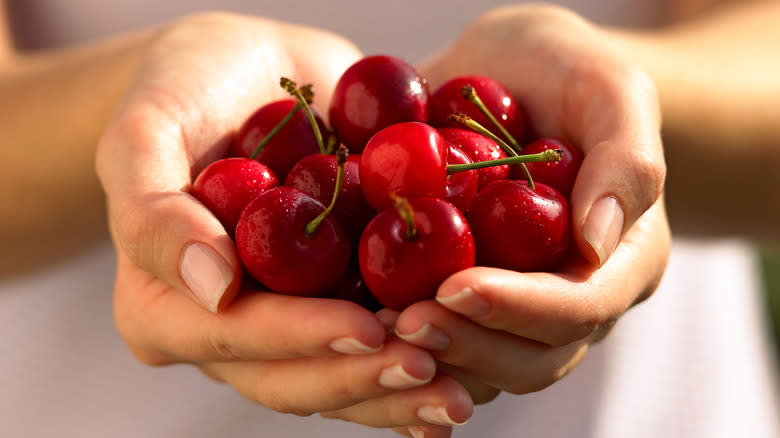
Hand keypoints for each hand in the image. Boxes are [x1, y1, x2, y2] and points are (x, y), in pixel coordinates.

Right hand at [96, 13, 471, 434]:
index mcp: (165, 305)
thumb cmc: (191, 89)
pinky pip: (373, 348)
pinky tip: (468, 375)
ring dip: (398, 390)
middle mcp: (227, 329)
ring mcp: (286, 321)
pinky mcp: (334, 303)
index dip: (300, 338)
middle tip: (428, 369)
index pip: (232, 336)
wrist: (258, 72)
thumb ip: (154, 211)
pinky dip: (420, 362)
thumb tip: (214, 288)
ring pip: (338, 378)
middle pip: (291, 377)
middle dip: (361, 378)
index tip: (366, 328)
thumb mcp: (148, 130)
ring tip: (459, 391)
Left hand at [388, 5, 669, 432]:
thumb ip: (625, 158)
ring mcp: (518, 307)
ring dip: (429, 357)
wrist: (508, 72)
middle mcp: (570, 297)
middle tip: (399, 321)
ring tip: (370, 329)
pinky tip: (356, 319)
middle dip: (466, 345)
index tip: (453, 287)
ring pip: (483, 367)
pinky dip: (400, 342)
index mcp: (620, 260)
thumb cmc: (563, 70)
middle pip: (531, 358)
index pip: (579, 307)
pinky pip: (441, 341)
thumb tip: (598, 242)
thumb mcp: (606, 86)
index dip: (518, 308)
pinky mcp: (467, 300)